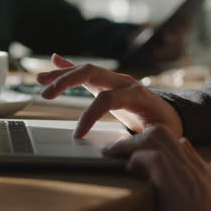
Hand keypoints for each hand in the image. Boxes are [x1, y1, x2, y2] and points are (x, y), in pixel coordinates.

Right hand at [36, 54, 182, 138]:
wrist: (170, 113)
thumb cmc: (165, 126)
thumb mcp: (161, 135)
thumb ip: (146, 139)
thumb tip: (130, 150)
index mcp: (137, 94)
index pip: (107, 99)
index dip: (90, 115)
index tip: (78, 135)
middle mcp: (124, 81)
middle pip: (91, 72)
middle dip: (66, 81)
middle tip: (46, 95)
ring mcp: (115, 79)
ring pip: (85, 70)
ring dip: (61, 73)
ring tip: (39, 78)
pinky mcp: (108, 82)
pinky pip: (86, 72)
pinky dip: (69, 67)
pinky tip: (55, 60)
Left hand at [103, 125, 210, 210]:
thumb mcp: (193, 198)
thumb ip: (188, 171)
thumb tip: (183, 141)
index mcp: (198, 172)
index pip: (174, 139)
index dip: (148, 139)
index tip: (131, 149)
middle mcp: (193, 169)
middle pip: (162, 133)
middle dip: (134, 137)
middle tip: (114, 149)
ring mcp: (186, 174)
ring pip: (155, 138)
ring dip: (129, 144)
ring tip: (112, 153)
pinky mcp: (175, 183)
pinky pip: (154, 157)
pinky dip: (137, 158)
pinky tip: (128, 168)